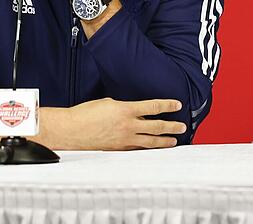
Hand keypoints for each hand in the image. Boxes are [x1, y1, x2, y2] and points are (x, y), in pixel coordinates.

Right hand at [32, 98, 185, 149]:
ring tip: (174, 141)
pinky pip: (137, 149)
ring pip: (150, 141)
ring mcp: (124, 139)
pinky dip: (148, 149)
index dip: (167, 105)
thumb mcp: (109, 103)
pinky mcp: (118, 149)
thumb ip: (125, 107)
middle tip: (182, 126)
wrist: (70, 130)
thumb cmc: (85, 113)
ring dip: (164, 141)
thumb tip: (135, 111)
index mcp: (126, 110)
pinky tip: (154, 150)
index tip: (178, 104)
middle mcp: (128, 125)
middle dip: (172, 126)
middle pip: (157, 126)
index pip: (153, 106)